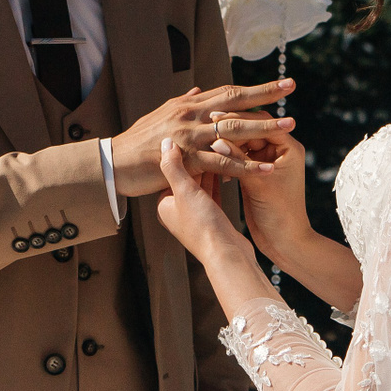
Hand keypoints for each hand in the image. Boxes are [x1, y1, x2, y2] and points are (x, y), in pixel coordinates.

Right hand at [112, 80, 297, 197]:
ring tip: (288, 126)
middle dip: (265, 95)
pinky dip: (246, 166)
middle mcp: (191, 115)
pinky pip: (222, 163)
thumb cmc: (138, 142)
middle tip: (290, 88)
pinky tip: (265, 168)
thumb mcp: (161, 116)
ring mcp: (189, 136)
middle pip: (234, 102)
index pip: (228, 92)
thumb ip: (184, 103)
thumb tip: (198, 90)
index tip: (279, 85)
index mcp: (188, 105)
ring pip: (232, 130)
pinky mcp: (186, 159)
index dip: (255, 88)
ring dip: (262, 128)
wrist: (114, 163)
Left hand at [154, 138, 253, 267]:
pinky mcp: (213, 220)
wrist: (226, 254)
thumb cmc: (202, 225)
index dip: (182, 153)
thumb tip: (166, 143)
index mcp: (163, 205)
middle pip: (187, 178)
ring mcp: (196, 216)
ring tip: (221, 148)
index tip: (192, 135)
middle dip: (198, 160)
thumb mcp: (184, 191)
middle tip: (209, 139)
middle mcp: (177, 212)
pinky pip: (214, 194)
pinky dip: (219, 181)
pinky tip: (227, 167)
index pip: (171, 172)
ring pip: (202, 185)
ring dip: (211, 168)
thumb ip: (174, 166)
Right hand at [208, 111, 310, 263]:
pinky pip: (239, 157)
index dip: (238, 118)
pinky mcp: (256, 174)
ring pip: (242, 143)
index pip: (262, 122)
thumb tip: (215, 140)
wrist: (285, 241)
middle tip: (204, 124)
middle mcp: (279, 151)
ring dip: (225, 141)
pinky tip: (208, 154)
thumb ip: (238, 160)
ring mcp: (267, 162)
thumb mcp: (257, 184)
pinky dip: (226, 155)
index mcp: (288, 147)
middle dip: (229, 128)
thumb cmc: (279, 214)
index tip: (214, 118)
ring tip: (202, 138)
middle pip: (251, 129)